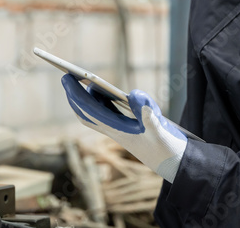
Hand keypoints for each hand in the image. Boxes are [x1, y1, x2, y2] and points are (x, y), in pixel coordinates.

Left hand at [61, 74, 186, 182]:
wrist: (173, 163)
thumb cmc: (166, 148)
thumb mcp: (160, 129)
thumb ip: (148, 113)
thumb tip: (133, 94)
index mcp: (117, 131)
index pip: (90, 111)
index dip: (76, 95)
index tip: (66, 78)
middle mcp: (114, 131)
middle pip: (86, 113)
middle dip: (74, 96)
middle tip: (67, 76)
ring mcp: (119, 130)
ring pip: (95, 114)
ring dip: (88, 98)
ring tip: (86, 81)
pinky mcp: (126, 129)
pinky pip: (107, 114)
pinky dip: (102, 102)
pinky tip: (105, 92)